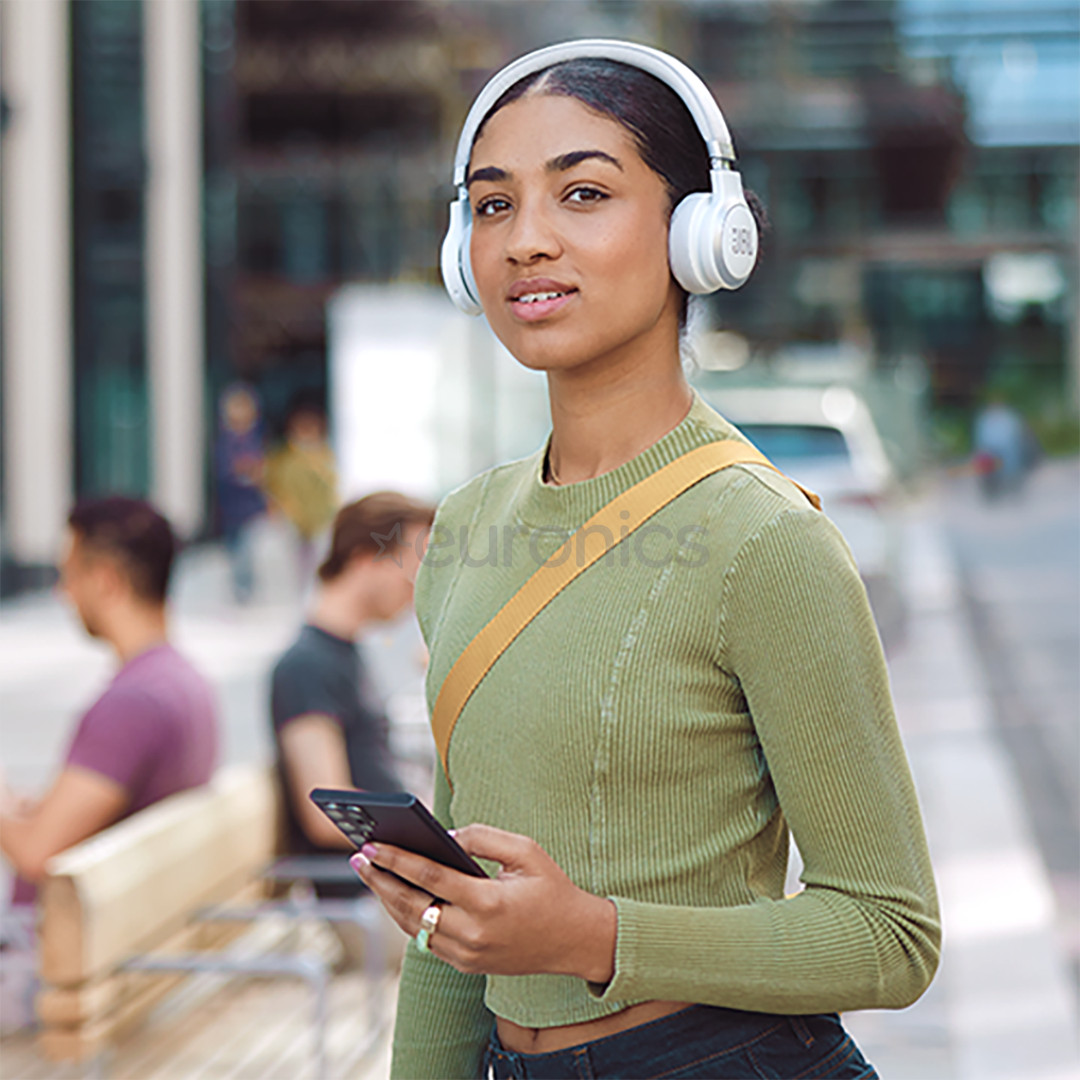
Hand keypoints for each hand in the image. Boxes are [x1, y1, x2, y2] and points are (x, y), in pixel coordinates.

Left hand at [351, 824, 615, 981]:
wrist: (576, 940)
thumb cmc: (552, 888)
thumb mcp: (526, 851)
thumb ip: (484, 838)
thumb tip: (446, 835)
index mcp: (488, 902)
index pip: (430, 877)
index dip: (397, 860)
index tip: (372, 845)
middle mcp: (473, 934)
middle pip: (412, 906)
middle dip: (381, 881)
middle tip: (358, 858)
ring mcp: (468, 955)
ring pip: (414, 928)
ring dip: (389, 901)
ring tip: (370, 875)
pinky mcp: (467, 965)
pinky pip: (428, 941)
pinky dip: (409, 918)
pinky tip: (397, 897)